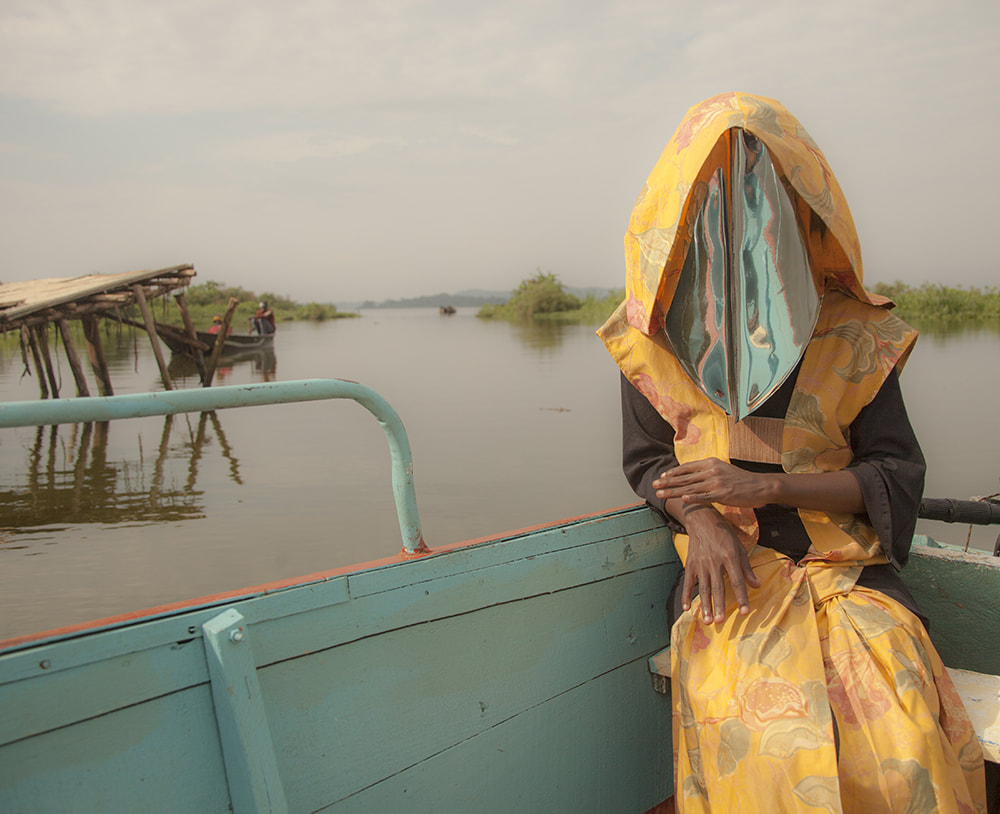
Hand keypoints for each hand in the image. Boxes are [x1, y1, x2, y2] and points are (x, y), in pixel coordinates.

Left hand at [654, 458, 775, 507]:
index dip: (674, 472)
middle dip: (668, 482)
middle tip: (654, 485)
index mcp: (711, 463)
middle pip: (685, 477)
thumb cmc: (742, 480)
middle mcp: (712, 471)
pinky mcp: (723, 494)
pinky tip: (682, 499)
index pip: (688, 467)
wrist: (761, 486)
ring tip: (660, 494)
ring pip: (690, 488)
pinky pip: (704, 497)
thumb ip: (709, 471)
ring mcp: (717, 483)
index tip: (662, 476)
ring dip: (673, 491)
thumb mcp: (724, 470)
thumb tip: (694, 476)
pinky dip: (693, 498)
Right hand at [680, 505, 759, 622]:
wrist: (702, 520)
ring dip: (705, 605)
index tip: (745, 611)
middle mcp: (715, 561)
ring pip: (703, 587)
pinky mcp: (690, 563)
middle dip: (719, 605)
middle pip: (718, 587)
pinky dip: (686, 595)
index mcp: (730, 557)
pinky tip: (687, 608)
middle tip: (721, 621)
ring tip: (707, 620)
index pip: (737, 581)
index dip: (741, 597)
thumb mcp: (739, 547)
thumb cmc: (724, 534)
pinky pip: (688, 582)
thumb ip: (747, 568)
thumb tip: (757, 585)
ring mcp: (701, 563)